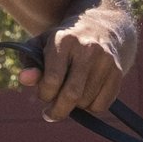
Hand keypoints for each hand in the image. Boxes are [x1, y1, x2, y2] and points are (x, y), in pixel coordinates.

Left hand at [20, 6, 130, 121]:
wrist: (101, 27)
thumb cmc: (64, 42)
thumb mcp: (42, 45)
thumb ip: (29, 62)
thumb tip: (25, 78)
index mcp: (64, 40)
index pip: (52, 80)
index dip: (44, 94)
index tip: (43, 95)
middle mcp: (87, 49)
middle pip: (72, 95)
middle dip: (58, 111)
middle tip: (51, 114)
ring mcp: (105, 60)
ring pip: (86, 102)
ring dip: (74, 107)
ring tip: (69, 97)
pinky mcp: (117, 72)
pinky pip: (102, 105)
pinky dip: (90, 108)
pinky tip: (85, 96)